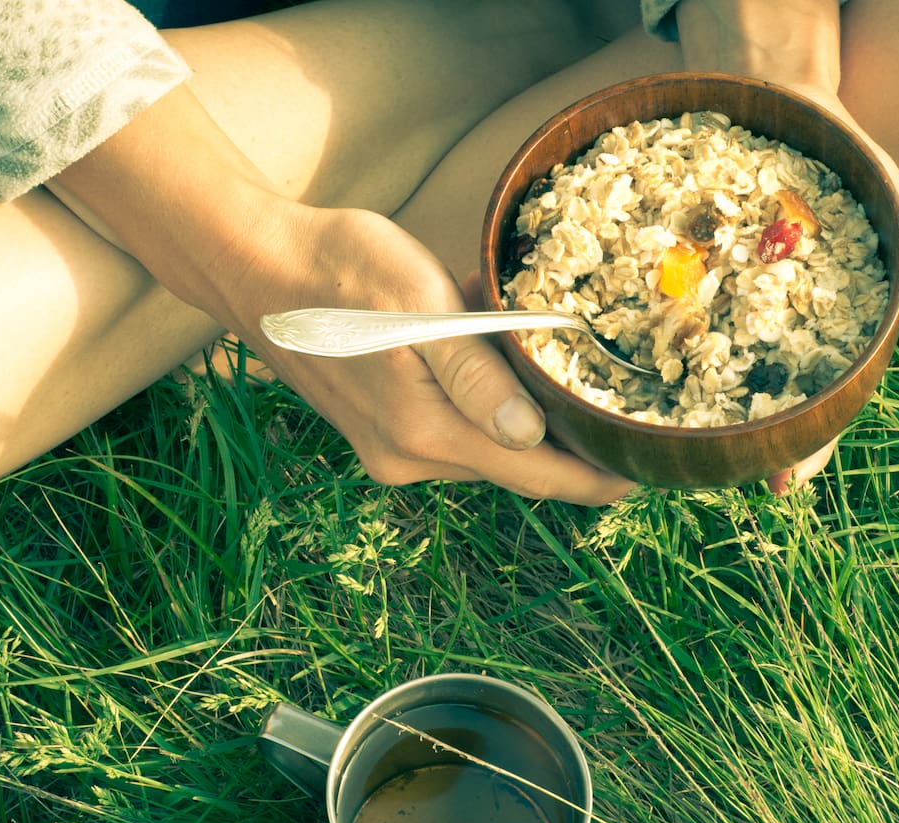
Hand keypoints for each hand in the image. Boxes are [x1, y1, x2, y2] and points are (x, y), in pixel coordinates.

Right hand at [238, 205, 634, 502]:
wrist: (252, 266)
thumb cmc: (338, 269)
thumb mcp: (417, 307)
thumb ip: (476, 375)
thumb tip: (531, 437)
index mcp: (424, 431)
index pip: (536, 474)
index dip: (596, 480)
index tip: (646, 476)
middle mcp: (408, 457)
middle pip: (516, 467)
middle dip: (570, 448)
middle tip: (625, 421)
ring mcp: (390, 450)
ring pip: (486, 448)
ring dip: (527, 421)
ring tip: (563, 376)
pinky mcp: (379, 432)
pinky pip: (454, 432)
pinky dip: (487, 407)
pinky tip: (494, 359)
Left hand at [674, 0, 898, 491]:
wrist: (774, 100)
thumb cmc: (839, 154)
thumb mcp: (882, 187)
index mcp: (820, 327)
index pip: (820, 404)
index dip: (807, 447)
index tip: (784, 482)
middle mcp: (765, 327)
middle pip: (755, 405)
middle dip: (740, 448)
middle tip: (719, 481)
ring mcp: (720, 306)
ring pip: (703, 373)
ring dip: (684, 413)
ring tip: (658, 450)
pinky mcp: (677, 278)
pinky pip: (661, 317)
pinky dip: (643, 344)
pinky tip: (615, 371)